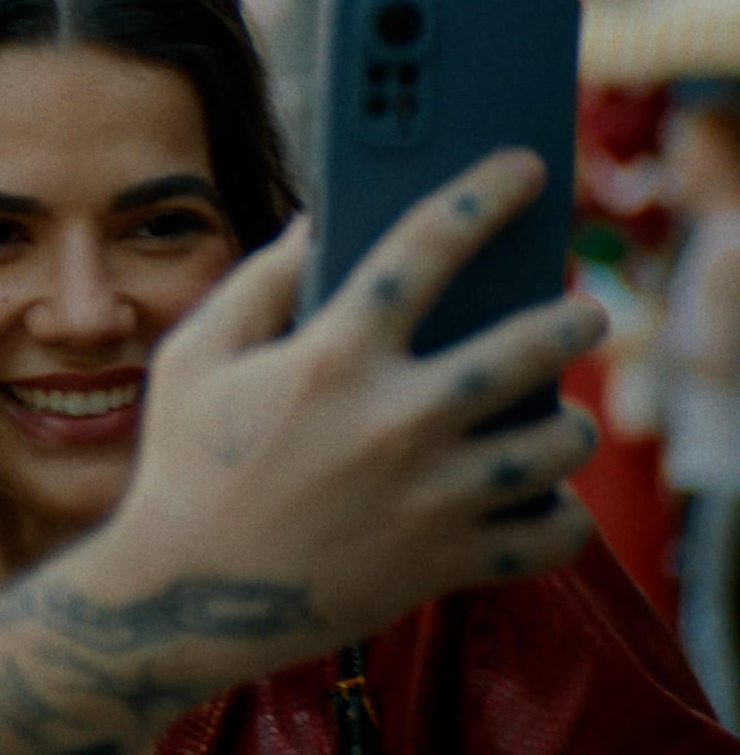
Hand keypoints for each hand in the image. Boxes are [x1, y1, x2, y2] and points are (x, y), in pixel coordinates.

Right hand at [111, 148, 602, 658]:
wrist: (186, 596)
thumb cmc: (184, 466)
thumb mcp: (195, 357)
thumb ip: (257, 283)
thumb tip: (316, 224)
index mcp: (333, 356)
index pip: (428, 247)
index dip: (484, 195)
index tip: (525, 170)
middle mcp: (396, 419)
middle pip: (532, 345)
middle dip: (575, 317)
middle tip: (582, 313)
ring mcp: (431, 495)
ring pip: (558, 443)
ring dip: (570, 421)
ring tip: (558, 414)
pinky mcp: (446, 561)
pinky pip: (550, 536)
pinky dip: (558, 515)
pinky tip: (539, 497)